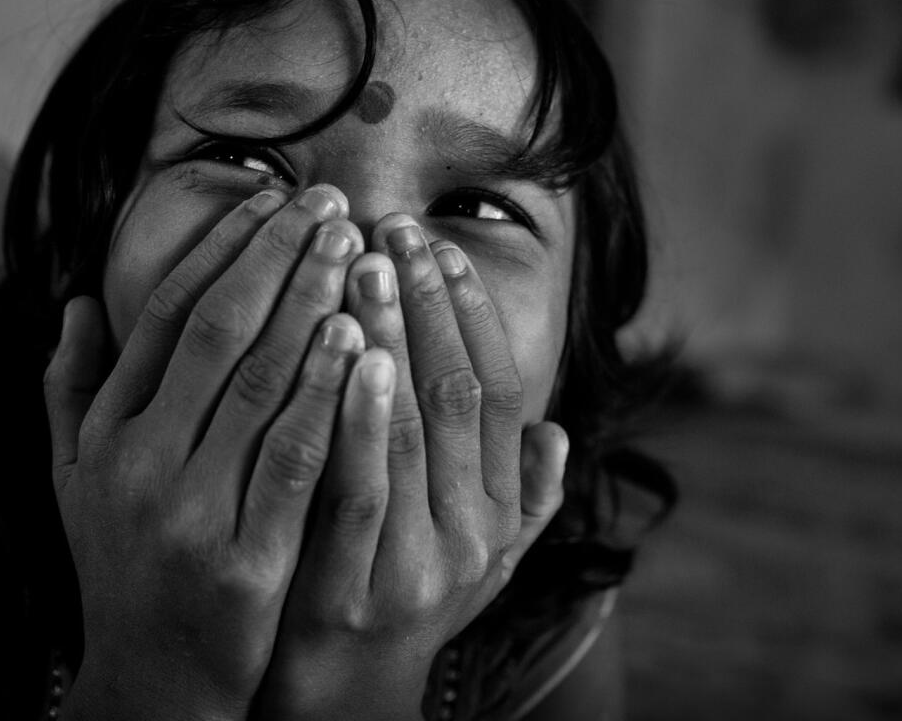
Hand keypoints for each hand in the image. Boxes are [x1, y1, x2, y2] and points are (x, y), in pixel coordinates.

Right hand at [43, 185, 366, 718]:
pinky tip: (360, 340)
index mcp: (105, 433)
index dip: (219, 250)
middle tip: (327, 204)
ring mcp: (190, 511)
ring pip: (258, 382)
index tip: (269, 199)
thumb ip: (71, 390)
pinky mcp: (245, 558)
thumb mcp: (75, 478)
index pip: (162, 316)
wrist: (151, 682)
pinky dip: (327, 395)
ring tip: (350, 246)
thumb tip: (74, 304)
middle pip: (215, 333)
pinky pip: (294, 458)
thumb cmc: (123, 565)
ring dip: (308, 305)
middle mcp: (138, 462)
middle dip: (276, 258)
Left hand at [254, 214, 568, 719]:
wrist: (342, 705)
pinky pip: (359, 486)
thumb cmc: (401, 602)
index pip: (502, 391)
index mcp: (500, 510)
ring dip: (389, 335)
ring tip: (363, 261)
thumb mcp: (480, 560)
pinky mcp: (357, 590)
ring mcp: (420, 563)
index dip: (472, 313)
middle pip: (459, 393)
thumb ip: (525, 500)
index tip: (439, 246)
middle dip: (425, 302)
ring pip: (412, 427)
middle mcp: (474, 532)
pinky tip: (342, 350)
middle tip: (393, 228)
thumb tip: (560, 434)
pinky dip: (356, 414)